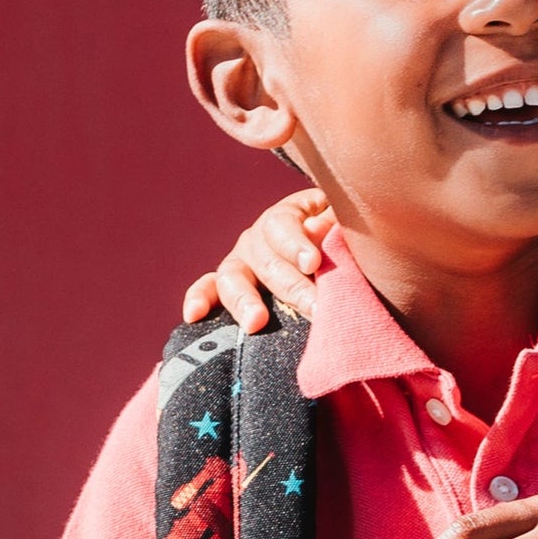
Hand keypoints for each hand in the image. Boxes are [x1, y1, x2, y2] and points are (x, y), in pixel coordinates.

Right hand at [179, 191, 328, 332]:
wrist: (331, 258)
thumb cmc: (342, 240)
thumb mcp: (344, 224)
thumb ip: (335, 223)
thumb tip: (315, 229)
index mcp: (286, 216)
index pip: (283, 225)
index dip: (296, 243)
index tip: (313, 263)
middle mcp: (257, 237)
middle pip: (266, 261)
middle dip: (292, 288)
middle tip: (315, 308)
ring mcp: (240, 262)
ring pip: (233, 278)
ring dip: (244, 301)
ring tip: (256, 322)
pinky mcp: (229, 286)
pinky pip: (207, 289)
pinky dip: (198, 299)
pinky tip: (193, 316)